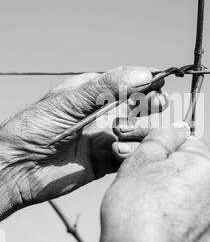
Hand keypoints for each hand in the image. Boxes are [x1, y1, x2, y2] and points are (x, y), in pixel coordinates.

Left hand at [0, 67, 166, 219]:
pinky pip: (128, 155)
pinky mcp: (105, 161)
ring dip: (138, 130)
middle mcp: (102, 115)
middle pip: (136, 106)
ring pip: (136, 131)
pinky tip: (119, 151)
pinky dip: (131, 153)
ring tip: (123, 132)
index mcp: (92, 95)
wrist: (16, 168)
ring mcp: (104, 138)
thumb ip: (106, 88)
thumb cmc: (35, 127)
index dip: (145, 81)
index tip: (161, 81)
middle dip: (149, 104)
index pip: (126, 82)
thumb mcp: (70, 101)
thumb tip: (142, 74)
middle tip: (158, 104)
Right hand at [100, 123, 209, 241]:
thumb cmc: (136, 208)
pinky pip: (198, 222)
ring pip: (197, 197)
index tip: (153, 160)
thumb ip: (162, 137)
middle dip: (173, 173)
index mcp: (205, 165)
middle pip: (195, 170)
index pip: (191, 142)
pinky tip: (164, 227)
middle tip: (148, 186)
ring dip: (179, 197)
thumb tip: (177, 128)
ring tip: (154, 209)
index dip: (168, 148)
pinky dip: (184, 222)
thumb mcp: (141, 159)